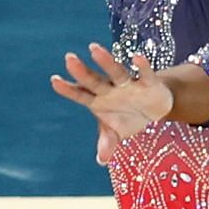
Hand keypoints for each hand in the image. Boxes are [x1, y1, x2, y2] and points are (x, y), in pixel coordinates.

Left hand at [50, 43, 172, 163]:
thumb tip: (101, 160)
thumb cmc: (128, 118)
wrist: (154, 109)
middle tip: (68, 58)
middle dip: (82, 72)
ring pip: (116, 72)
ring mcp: (129, 84)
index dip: (68, 89)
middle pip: (94, 81)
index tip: (54, 80)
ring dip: (106, 61)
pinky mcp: (149, 83)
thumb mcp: (117, 133)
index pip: (81, 94)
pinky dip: (142, 66)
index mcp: (98, 100)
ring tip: (93, 48)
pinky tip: (136, 57)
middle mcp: (110, 89)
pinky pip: (145, 73)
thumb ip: (107, 143)